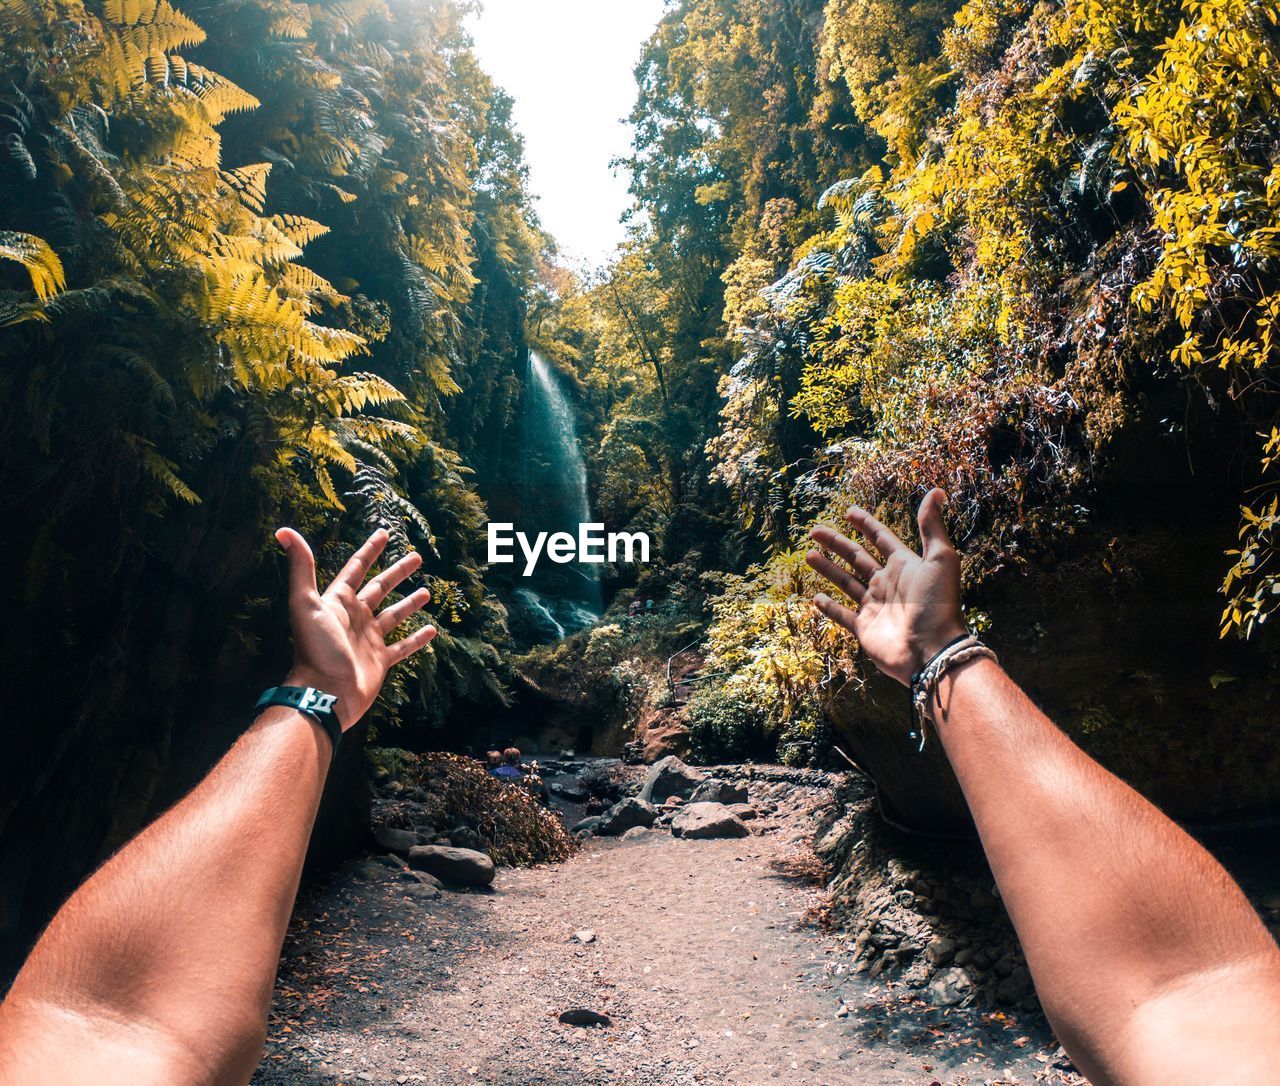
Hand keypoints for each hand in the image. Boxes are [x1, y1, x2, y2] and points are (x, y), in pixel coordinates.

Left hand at [275, 527, 436, 729]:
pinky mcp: (380, 660)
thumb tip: (284, 531)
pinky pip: (403, 646)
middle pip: (379, 588)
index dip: (369, 551)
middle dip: (397, 572)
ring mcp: (369, 639)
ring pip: (394, 615)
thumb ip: (301, 568)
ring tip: (426, 591)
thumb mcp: (305, 603)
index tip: (383, 534)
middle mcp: (355, 618)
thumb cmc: (316, 648)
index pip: (356, 569)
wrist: (325, 692)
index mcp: (338, 602)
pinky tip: (432, 630)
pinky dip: (417, 639)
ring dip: (409, 603)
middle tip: (416, 557)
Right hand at [805, 489, 965, 685]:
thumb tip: (935, 491)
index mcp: (904, 566)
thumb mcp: (940, 559)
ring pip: (845, 582)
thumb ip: (932, 526)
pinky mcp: (864, 629)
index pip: (881, 539)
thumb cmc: (938, 603)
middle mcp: (888, 584)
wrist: (932, 650)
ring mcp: (874, 607)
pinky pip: (842, 615)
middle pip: (857, 558)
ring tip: (808, 555)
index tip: (849, 511)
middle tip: (814, 530)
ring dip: (827, 569)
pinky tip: (815, 597)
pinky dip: (828, 607)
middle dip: (836, 543)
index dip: (865, 524)